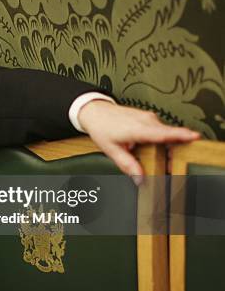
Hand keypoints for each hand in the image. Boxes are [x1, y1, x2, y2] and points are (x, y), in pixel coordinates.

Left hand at [77, 100, 200, 182]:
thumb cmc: (102, 128)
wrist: (96, 111)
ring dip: (167, 146)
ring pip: (166, 133)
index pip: (162, 133)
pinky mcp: (150, 117)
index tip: (194, 137)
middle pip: (169, 136)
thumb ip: (127, 165)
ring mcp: (149, 117)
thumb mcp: (112, 150)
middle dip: (175, 151)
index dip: (179, 135)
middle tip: (170, 167)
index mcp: (137, 129)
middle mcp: (147, 121)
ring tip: (160, 160)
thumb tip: (140, 179)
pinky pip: (161, 129)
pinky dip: (161, 139)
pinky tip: (153, 148)